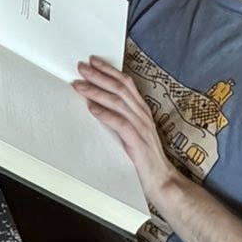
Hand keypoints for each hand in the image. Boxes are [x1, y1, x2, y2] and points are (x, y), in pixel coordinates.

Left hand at [72, 58, 175, 206]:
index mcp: (142, 110)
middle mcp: (143, 114)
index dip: (109, 70)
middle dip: (99, 75)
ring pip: (118, 102)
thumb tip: (95, 104)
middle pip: (120, 88)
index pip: (126, 83)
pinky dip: (104, 113)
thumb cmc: (145, 157)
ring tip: (79, 86)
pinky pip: (120, 123)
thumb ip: (119, 117)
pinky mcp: (138, 141)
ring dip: (96, 92)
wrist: (162, 179)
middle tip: (82, 67)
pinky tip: (91, 108)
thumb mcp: (132, 131)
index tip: (93, 61)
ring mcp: (141, 127)